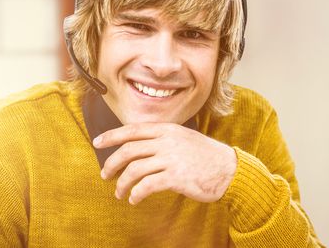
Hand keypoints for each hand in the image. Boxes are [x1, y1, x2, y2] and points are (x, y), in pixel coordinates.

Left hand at [93, 123, 236, 204]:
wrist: (230, 170)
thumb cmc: (206, 156)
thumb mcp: (184, 138)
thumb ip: (163, 138)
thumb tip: (138, 146)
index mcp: (168, 129)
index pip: (132, 129)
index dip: (112, 136)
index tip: (97, 142)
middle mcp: (167, 141)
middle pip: (129, 150)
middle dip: (112, 163)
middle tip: (105, 175)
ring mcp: (171, 159)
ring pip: (134, 170)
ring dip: (122, 184)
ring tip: (119, 193)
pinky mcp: (176, 177)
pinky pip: (147, 186)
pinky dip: (136, 194)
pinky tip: (134, 199)